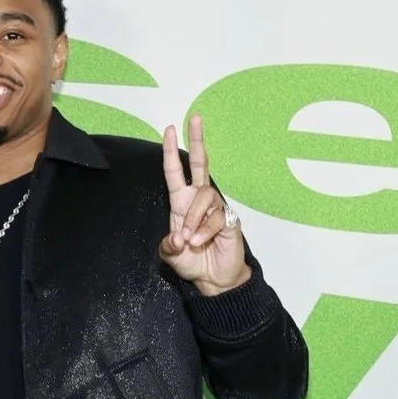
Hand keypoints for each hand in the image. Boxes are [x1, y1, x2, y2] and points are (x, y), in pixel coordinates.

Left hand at [158, 114, 250, 295]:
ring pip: (204, 197)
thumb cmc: (192, 263)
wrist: (213, 280)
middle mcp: (198, 201)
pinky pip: (216, 217)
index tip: (168, 129)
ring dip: (194, 219)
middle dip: (196, 140)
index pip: (175, 172)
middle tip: (194, 118)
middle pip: (199, 164)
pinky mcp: (229, 219)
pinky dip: (205, 232)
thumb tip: (178, 236)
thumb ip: (168, 245)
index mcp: (181, 204)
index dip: (170, 152)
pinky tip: (201, 243)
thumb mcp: (171, 255)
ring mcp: (215, 208)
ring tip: (190, 240)